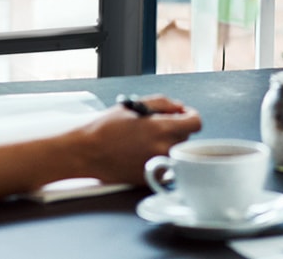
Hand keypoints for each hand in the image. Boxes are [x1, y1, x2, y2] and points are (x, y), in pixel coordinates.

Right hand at [64, 97, 201, 183]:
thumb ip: (163, 103)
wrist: (86, 153)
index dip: (190, 116)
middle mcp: (163, 149)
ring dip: (168, 144)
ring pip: (176, 152)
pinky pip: (165, 167)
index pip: (195, 123)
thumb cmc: (106, 128)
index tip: (183, 115)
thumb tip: (180, 108)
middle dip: (177, 129)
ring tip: (148, 140)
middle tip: (157, 126)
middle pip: (186, 137)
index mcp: (162, 128)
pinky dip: (159, 159)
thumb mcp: (135, 106)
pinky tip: (142, 153)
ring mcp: (157, 166)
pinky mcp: (149, 179)